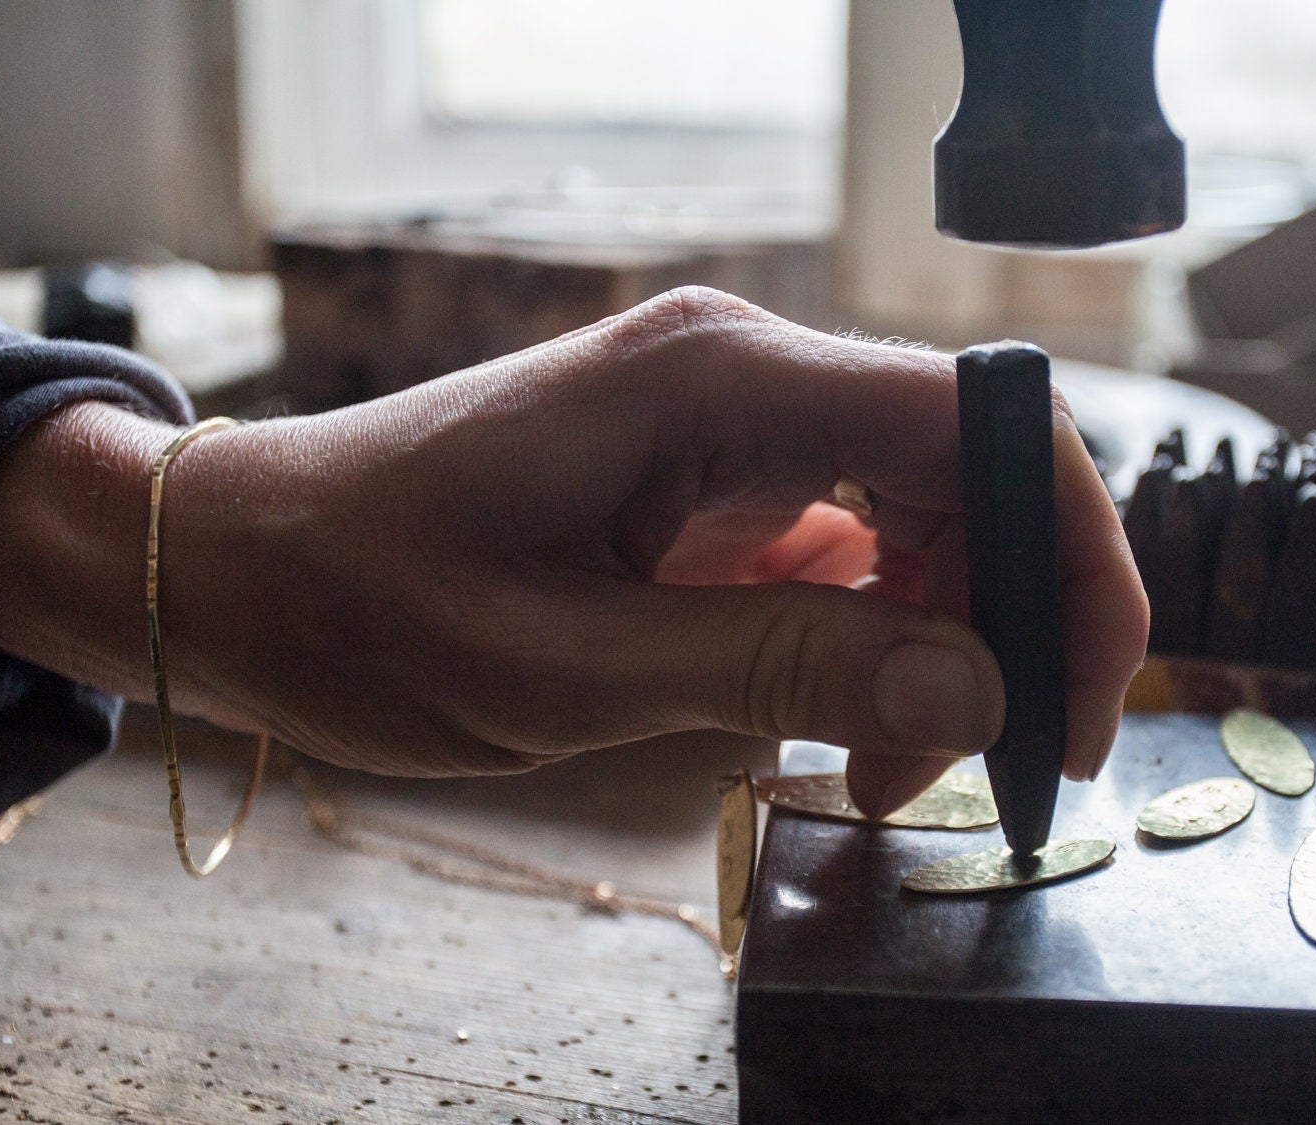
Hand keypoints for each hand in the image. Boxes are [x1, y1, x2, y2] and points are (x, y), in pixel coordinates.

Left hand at [0, 288, 1147, 814]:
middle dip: (1010, 623)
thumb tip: (981, 685)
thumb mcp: (574, 668)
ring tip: (886, 773)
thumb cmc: (364, 605)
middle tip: (985, 772)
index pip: (981, 426)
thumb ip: (786, 670)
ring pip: (918, 515)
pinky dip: (870, 637)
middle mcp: (743, 372)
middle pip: (968, 471)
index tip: (1085, 703)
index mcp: (722, 380)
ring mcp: (726, 420)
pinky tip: (836, 726)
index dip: (1073, 559)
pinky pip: (842, 542)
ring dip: (940, 644)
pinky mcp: (704, 475)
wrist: (231, 566)